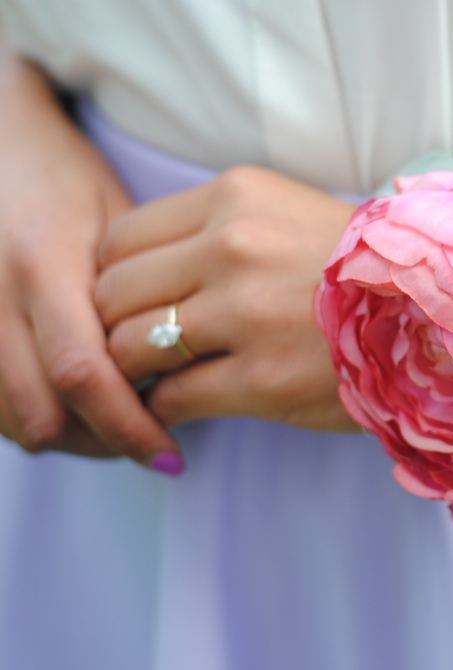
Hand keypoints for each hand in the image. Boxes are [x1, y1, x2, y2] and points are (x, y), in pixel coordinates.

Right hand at [0, 51, 183, 466]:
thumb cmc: (66, 181)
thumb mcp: (116, 222)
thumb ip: (137, 292)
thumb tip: (180, 367)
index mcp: (44, 263)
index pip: (83, 372)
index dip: (127, 425)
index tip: (170, 453)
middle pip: (41, 411)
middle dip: (102, 444)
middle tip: (151, 446)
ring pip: (9, 418)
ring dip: (67, 439)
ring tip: (117, 430)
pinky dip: (30, 420)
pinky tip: (72, 410)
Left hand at [95, 166, 360, 431]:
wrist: (437, 314)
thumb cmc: (359, 268)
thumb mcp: (286, 213)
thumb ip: (215, 227)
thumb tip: (143, 272)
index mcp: (235, 198)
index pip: (120, 240)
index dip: (118, 280)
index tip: (139, 304)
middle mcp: (232, 246)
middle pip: (112, 294)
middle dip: (117, 327)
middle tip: (143, 347)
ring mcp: (246, 313)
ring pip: (131, 347)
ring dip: (138, 371)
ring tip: (163, 377)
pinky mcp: (262, 378)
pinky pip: (174, 396)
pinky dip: (167, 408)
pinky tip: (188, 405)